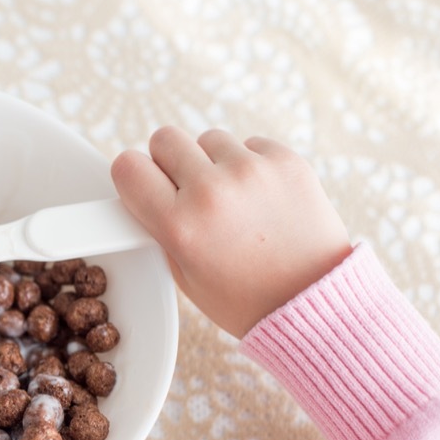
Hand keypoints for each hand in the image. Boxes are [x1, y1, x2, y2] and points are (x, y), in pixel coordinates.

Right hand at [111, 126, 352, 337]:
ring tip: (231, 200)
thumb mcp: (183, 275)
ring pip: (209, 139)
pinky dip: (250, 164)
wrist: (312, 301)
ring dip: (212, 163)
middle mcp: (212, 191)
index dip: (134, 176)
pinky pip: (250, 144)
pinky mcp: (286, 162)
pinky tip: (259, 198)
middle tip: (186, 191)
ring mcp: (252, 171)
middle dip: (170, 162)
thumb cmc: (246, 298)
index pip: (128, 166)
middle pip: (165, 138)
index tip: (145, 186)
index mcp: (179, 225)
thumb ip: (159, 227)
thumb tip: (148, 190)